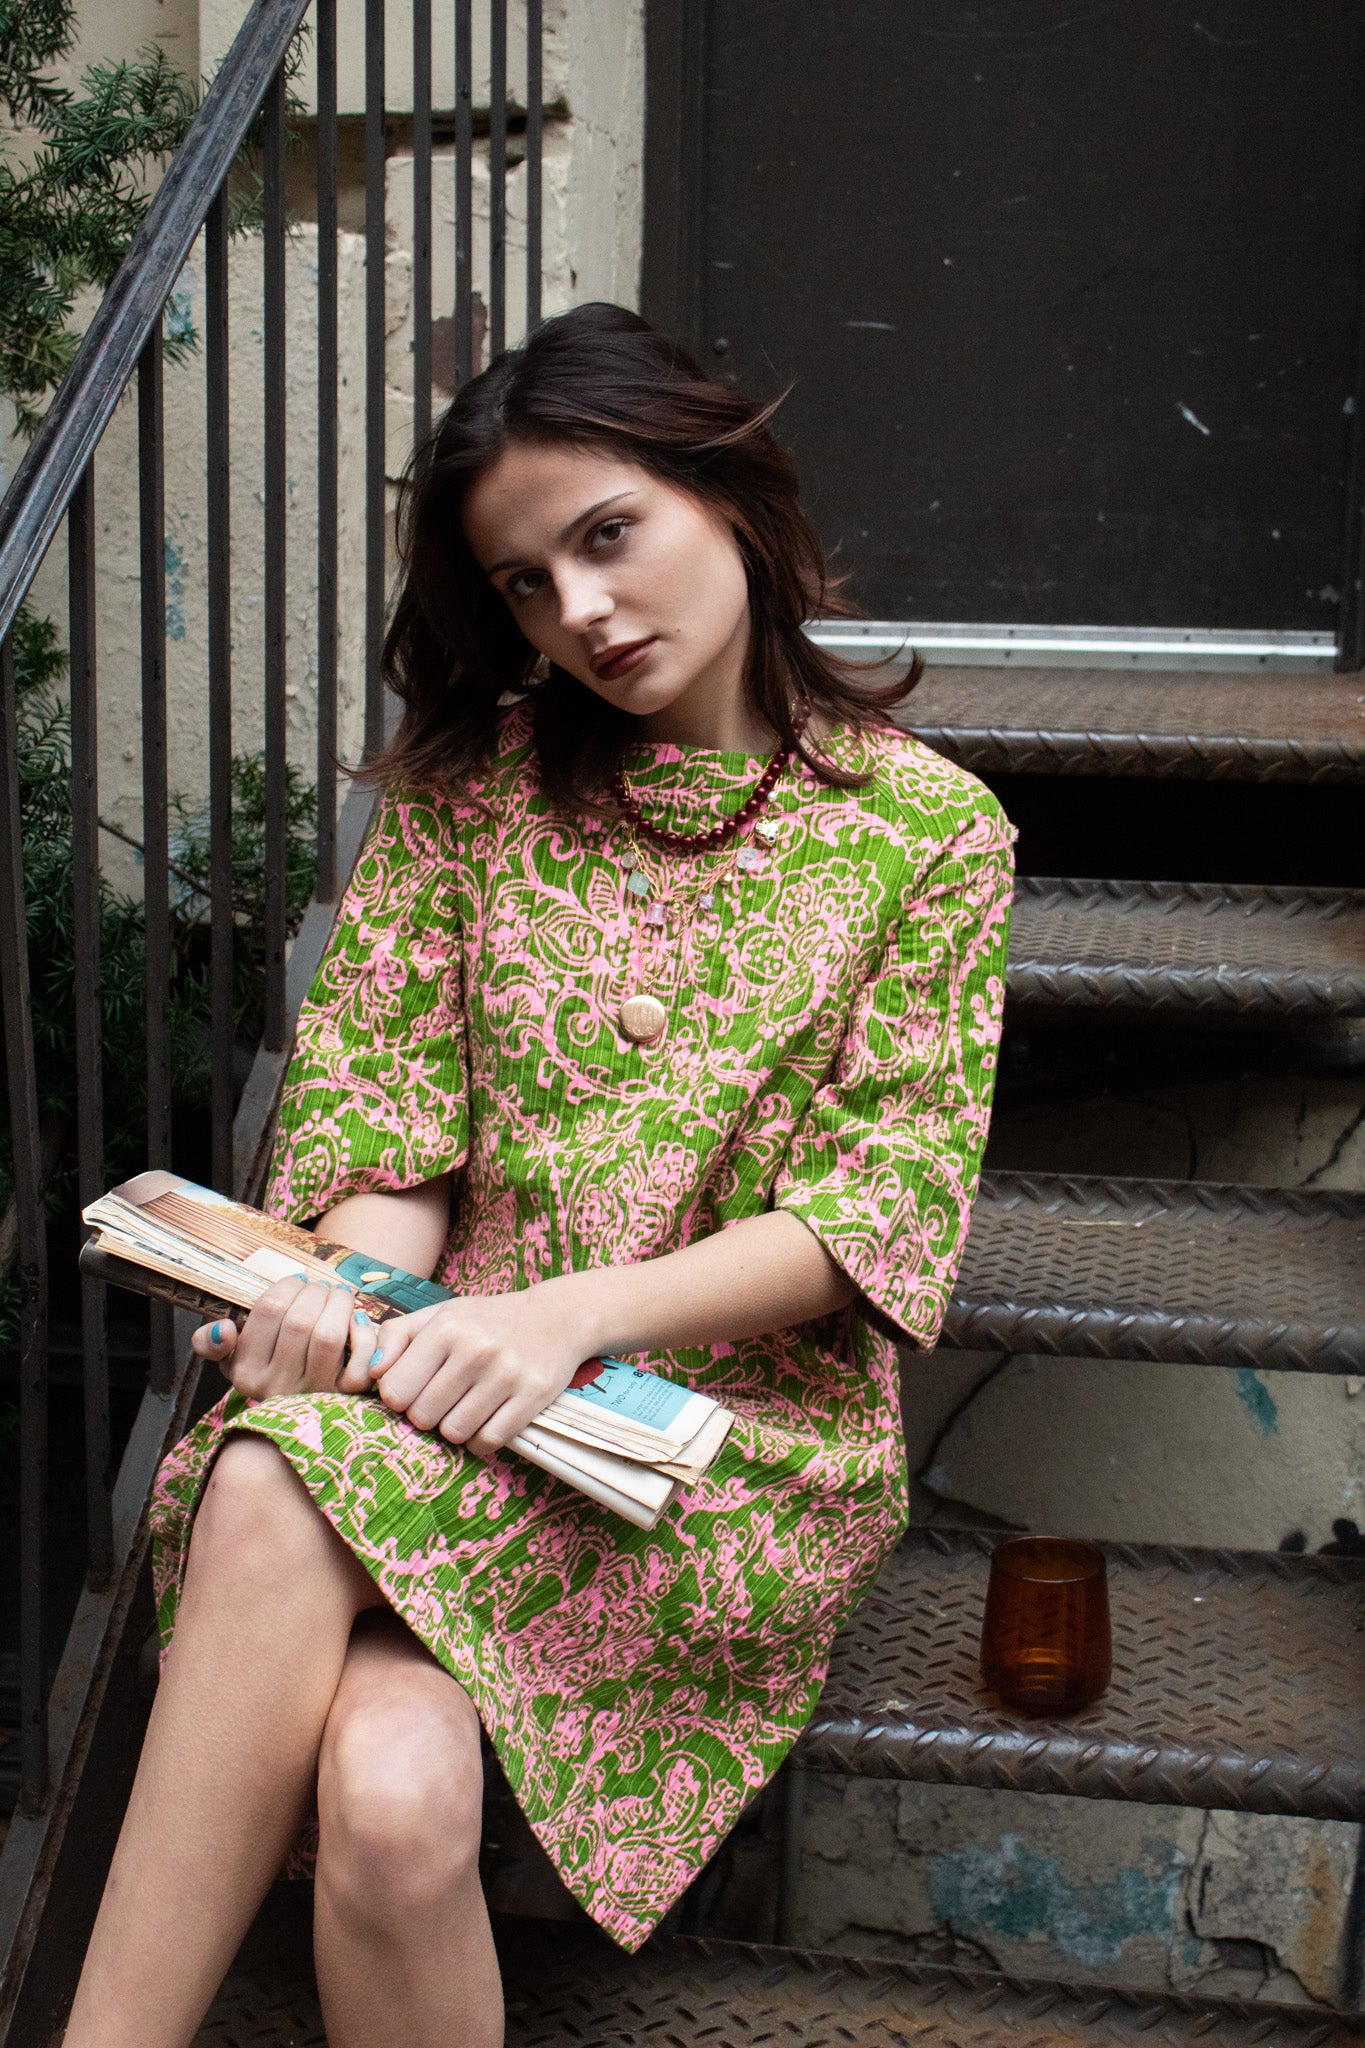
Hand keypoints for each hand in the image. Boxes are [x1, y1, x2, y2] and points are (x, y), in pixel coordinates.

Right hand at [191, 1275, 382, 1400]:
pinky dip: (362, 1334)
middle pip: (300, 1320)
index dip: (289, 1285)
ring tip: (339, 1295)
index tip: (298, 1280)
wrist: (293, 1423)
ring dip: (338, 1304)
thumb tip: (223, 1329)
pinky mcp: (343, 1399)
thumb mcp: (230, 1360)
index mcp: (246, 1373)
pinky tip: (357, 1319)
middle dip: (315, 1292)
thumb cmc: (265, 1373)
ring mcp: (311, 1394)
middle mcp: (276, 1387)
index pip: (270, 1310)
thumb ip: (211, 1343)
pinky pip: (358, 1361)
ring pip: (328, 1336)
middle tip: (321, 1287)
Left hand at [350, 1285, 594, 1458]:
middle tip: (441, 1402)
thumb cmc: (487, 1320)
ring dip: (453, 1430)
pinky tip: (484, 1421)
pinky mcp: (532, 1397)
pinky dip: (480, 1440)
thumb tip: (371, 1373)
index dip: (399, 1398)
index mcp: (446, 1328)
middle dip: (426, 1416)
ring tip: (463, 1410)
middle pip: (422, 1416)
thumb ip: (398, 1336)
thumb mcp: (441, 1314)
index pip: (395, 1390)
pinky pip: (489, 1441)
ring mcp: (506, 1375)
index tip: (414, 1391)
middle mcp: (475, 1350)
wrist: (557, 1317)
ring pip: (454, 1433)